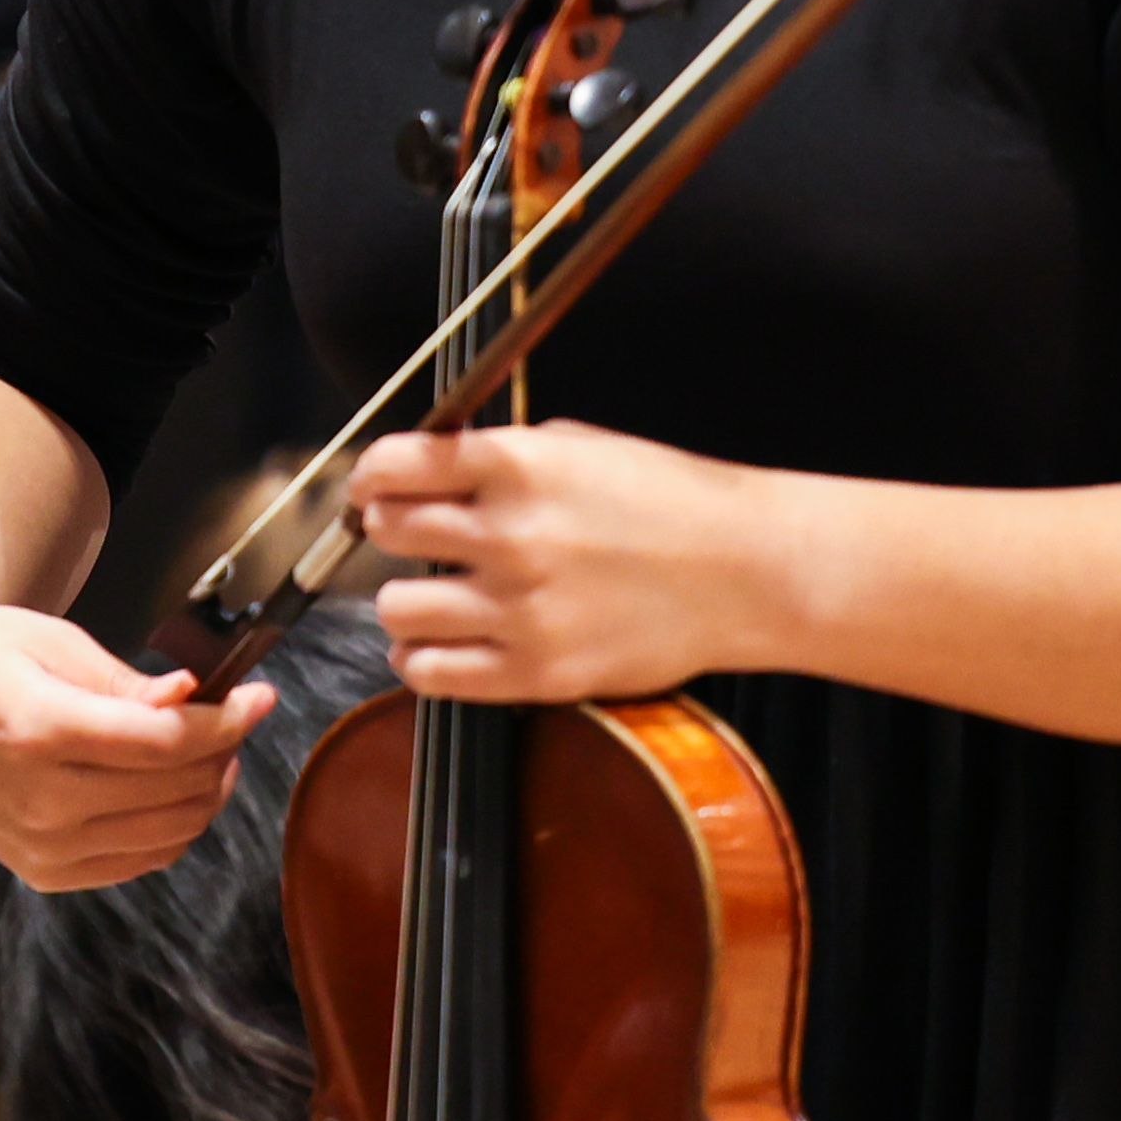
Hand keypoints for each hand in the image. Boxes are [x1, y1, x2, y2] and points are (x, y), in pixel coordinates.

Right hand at [0, 585, 277, 892]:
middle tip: (233, 714)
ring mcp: (40, 846)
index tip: (260, 695)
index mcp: (38, 730)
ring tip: (206, 748)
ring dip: (207, 790)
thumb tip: (194, 698)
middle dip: (224, 749)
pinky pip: (141, 860)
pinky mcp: (43, 871)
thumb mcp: (48, 641)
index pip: (167, 741)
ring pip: (171, 832)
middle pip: (178, 789)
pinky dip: (173, 826)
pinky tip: (172, 787)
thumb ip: (124, 682)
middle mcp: (40, 801)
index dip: (229, 720)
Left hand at [348, 419, 796, 704]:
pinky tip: (434, 645)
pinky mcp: (540, 673)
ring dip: (402, 601)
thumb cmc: (670, 502)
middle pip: (388, 531)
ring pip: (397, 609)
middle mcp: (511, 535)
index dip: (372, 475)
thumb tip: (426, 465)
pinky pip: (432, 674)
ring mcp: (523, 609)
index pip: (394, 465)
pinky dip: (419, 660)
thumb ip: (498, 456)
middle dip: (388, 528)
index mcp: (518, 466)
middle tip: (405, 534)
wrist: (748, 572)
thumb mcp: (577, 445)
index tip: (373, 486)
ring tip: (428, 596)